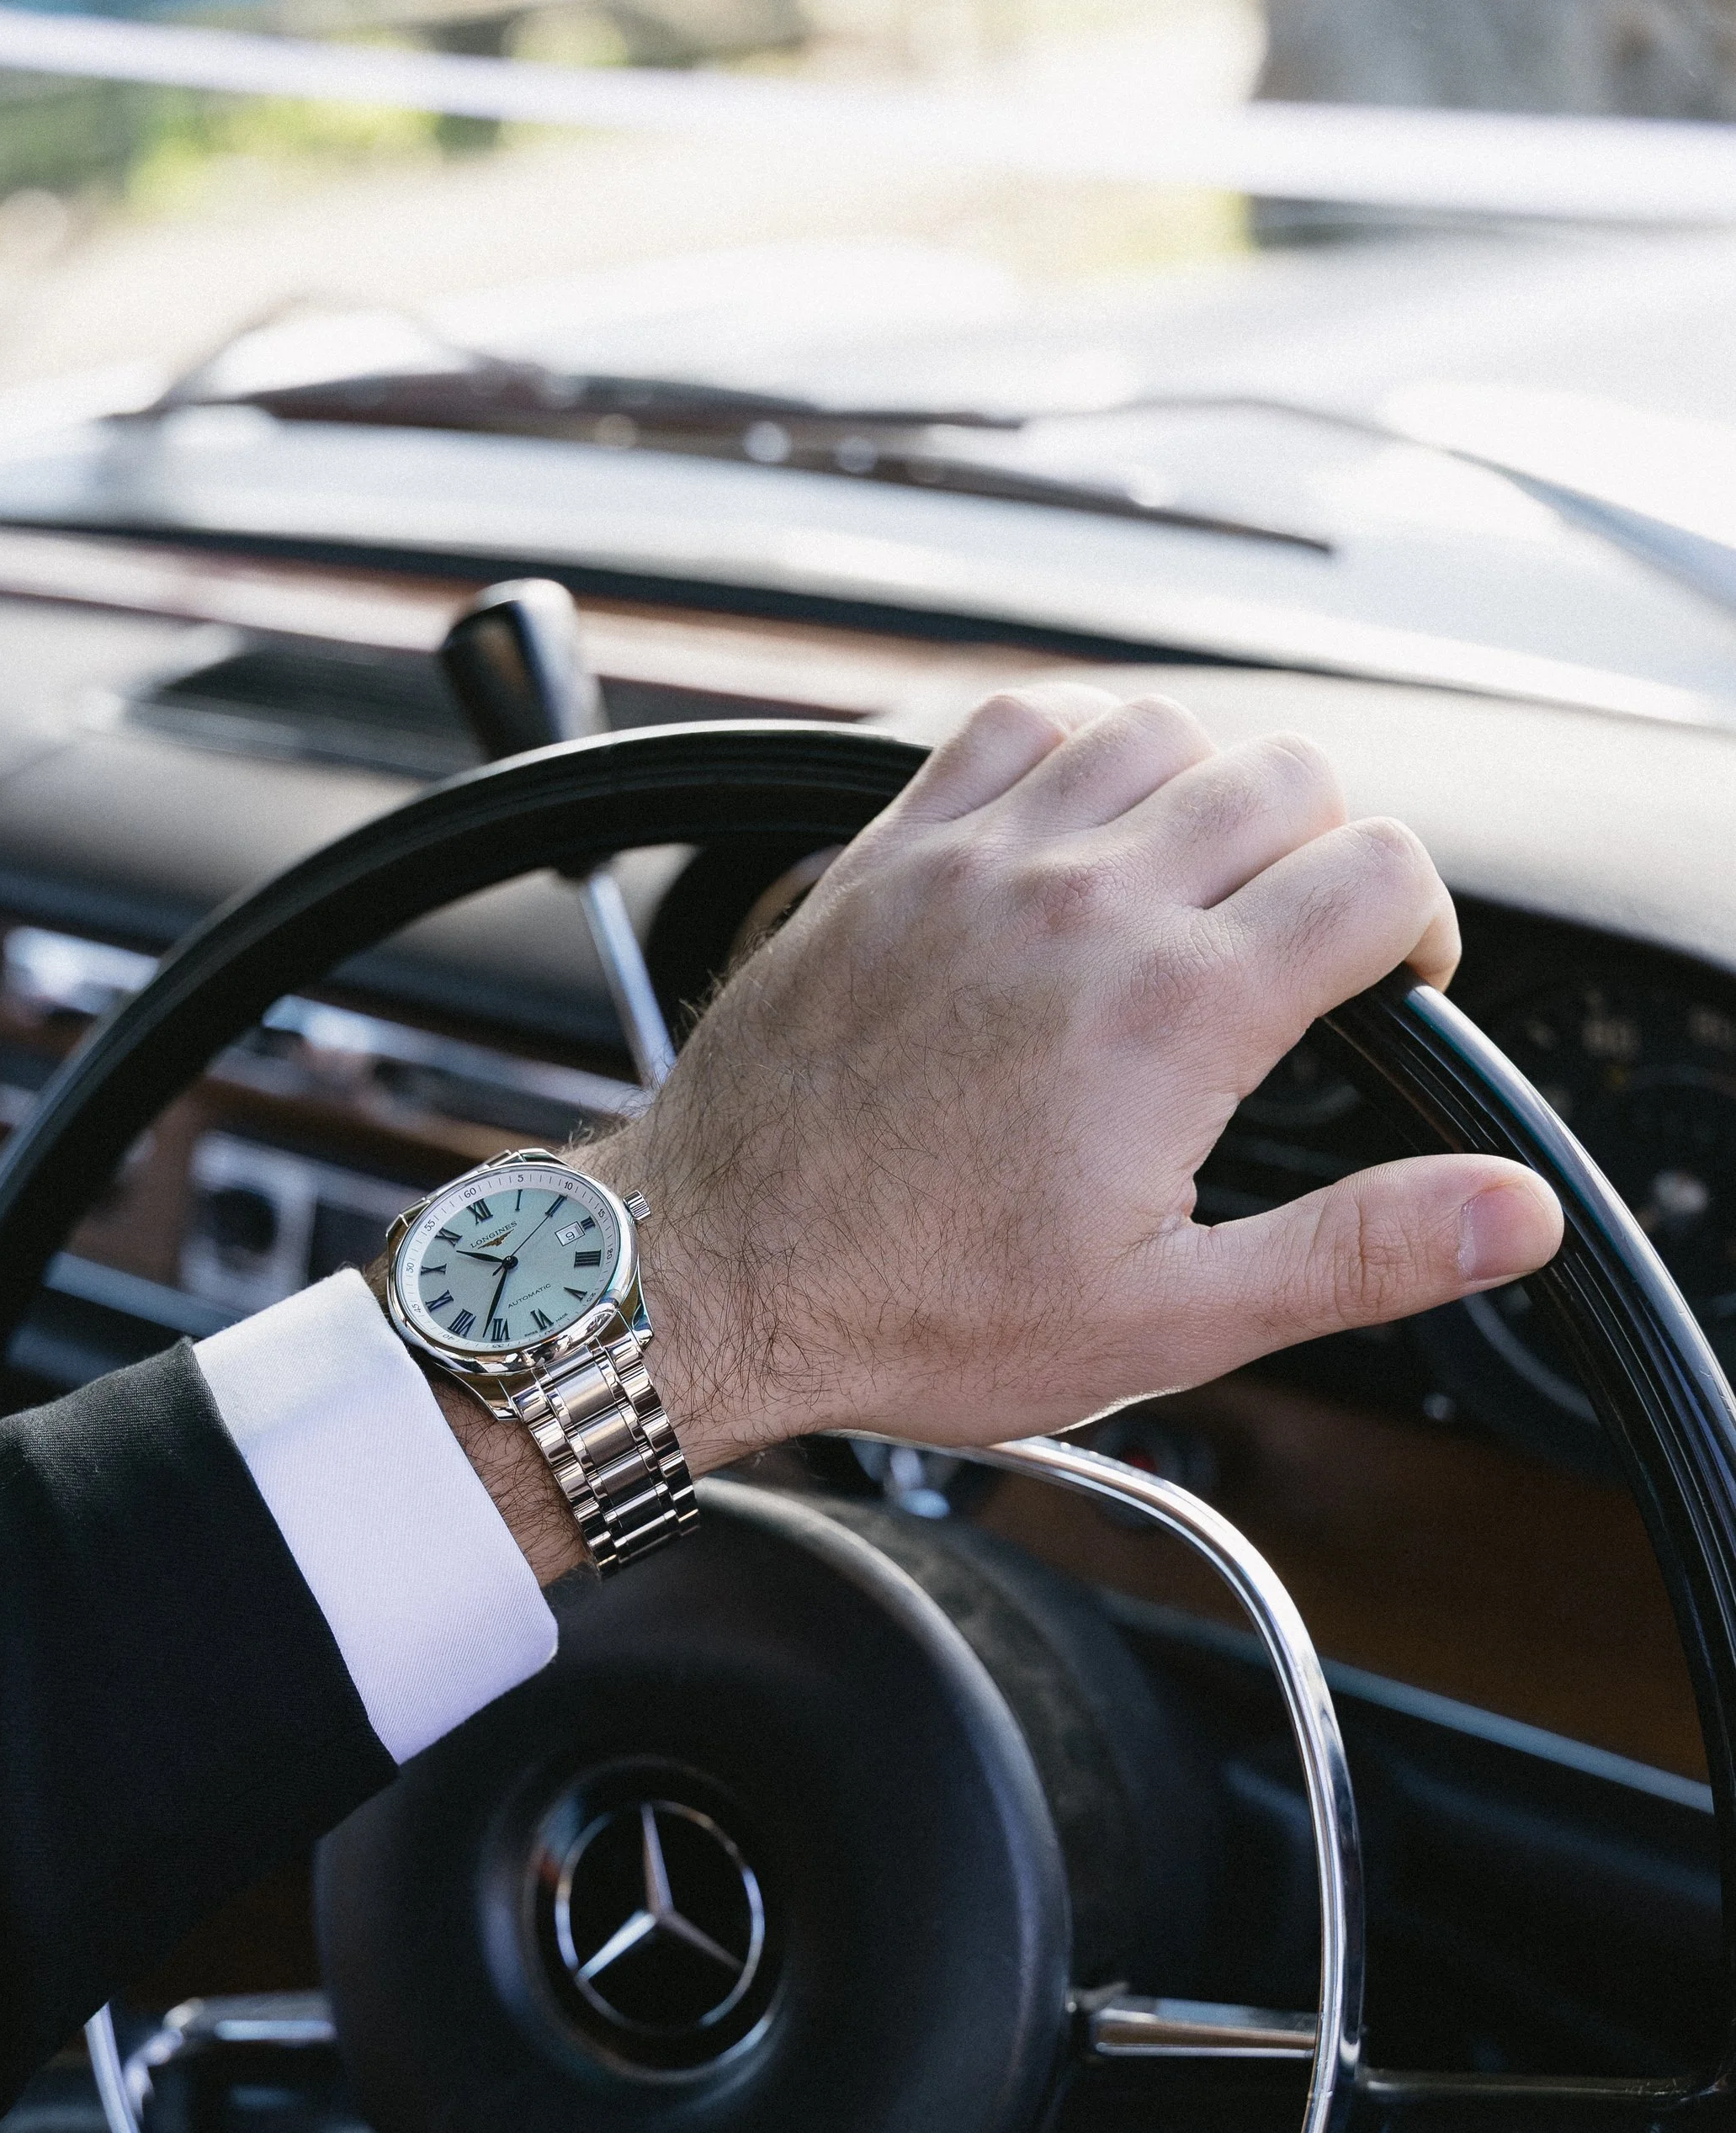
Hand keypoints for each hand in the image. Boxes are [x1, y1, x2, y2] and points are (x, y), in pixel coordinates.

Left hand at [580, 683, 1562, 1475]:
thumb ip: (1357, 1250)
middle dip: (1326, 855)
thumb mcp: (1167, 1320)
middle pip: (1287, 777)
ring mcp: (976, 860)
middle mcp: (1081, 901)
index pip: (1377, 872)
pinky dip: (1074, 748)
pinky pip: (1014, 721)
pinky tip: (1077, 829)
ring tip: (1197, 892)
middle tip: (1298, 955)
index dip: (1416, 929)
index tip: (1388, 990)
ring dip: (1208, 792)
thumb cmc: (911, 1312)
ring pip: (1159, 728)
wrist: (711, 1278)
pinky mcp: (891, 852)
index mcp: (1173, 1010)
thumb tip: (1512, 1213)